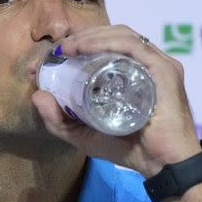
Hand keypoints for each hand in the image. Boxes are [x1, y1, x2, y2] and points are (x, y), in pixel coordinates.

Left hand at [31, 25, 201, 176]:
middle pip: (115, 36)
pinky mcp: (165, 70)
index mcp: (136, 72)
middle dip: (84, 37)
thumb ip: (59, 121)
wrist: (161, 165)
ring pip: (122, 36)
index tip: (58, 52)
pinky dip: (107, 41)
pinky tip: (86, 48)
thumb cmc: (130, 149)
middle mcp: (149, 63)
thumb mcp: (85, 135)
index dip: (82, 43)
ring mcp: (159, 64)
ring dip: (92, 36)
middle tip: (61, 48)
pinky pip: (134, 46)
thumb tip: (36, 96)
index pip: (109, 45)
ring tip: (69, 47)